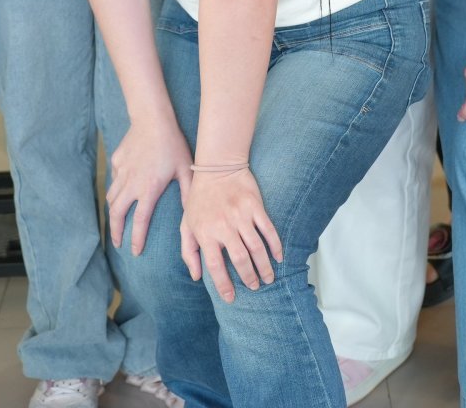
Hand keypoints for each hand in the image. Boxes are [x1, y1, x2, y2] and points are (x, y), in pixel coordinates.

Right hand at [106, 120, 192, 256]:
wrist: (152, 119)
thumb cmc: (173, 144)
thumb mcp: (185, 169)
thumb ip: (187, 193)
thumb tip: (193, 215)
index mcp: (149, 189)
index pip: (139, 221)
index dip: (136, 239)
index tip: (135, 252)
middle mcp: (131, 184)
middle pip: (117, 214)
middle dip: (116, 232)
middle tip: (118, 243)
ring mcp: (121, 172)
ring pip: (112, 198)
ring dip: (113, 213)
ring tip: (115, 222)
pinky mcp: (117, 161)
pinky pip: (114, 179)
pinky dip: (115, 189)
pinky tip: (120, 192)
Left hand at [181, 165, 282, 301]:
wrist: (217, 167)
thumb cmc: (200, 197)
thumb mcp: (186, 224)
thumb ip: (188, 251)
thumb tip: (196, 276)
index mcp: (205, 233)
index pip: (215, 266)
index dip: (224, 285)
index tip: (231, 298)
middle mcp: (224, 226)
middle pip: (240, 260)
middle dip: (249, 278)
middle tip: (254, 287)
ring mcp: (241, 216)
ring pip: (257, 248)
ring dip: (264, 267)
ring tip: (268, 278)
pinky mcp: (255, 207)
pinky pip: (269, 230)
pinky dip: (275, 246)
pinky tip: (279, 257)